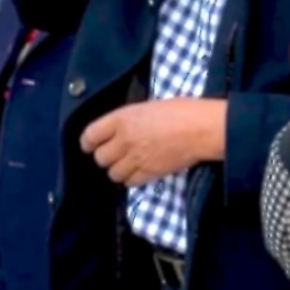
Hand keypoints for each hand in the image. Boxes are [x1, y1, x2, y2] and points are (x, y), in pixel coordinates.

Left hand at [79, 98, 226, 186]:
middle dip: (104, 156)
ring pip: (112, 173)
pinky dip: (131, 179)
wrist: (202, 129)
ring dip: (117, 169)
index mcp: (121, 119)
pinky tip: (138, 172)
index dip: (87, 142)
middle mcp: (124, 140)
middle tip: (113, 154)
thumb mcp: (148, 107)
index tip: (89, 145)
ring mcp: (135, 158)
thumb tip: (121, 128)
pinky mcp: (149, 173)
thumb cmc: (181, 110)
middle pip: (100, 157)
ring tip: (126, 164)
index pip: (90, 135)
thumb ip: (129, 119)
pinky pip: (129, 182)